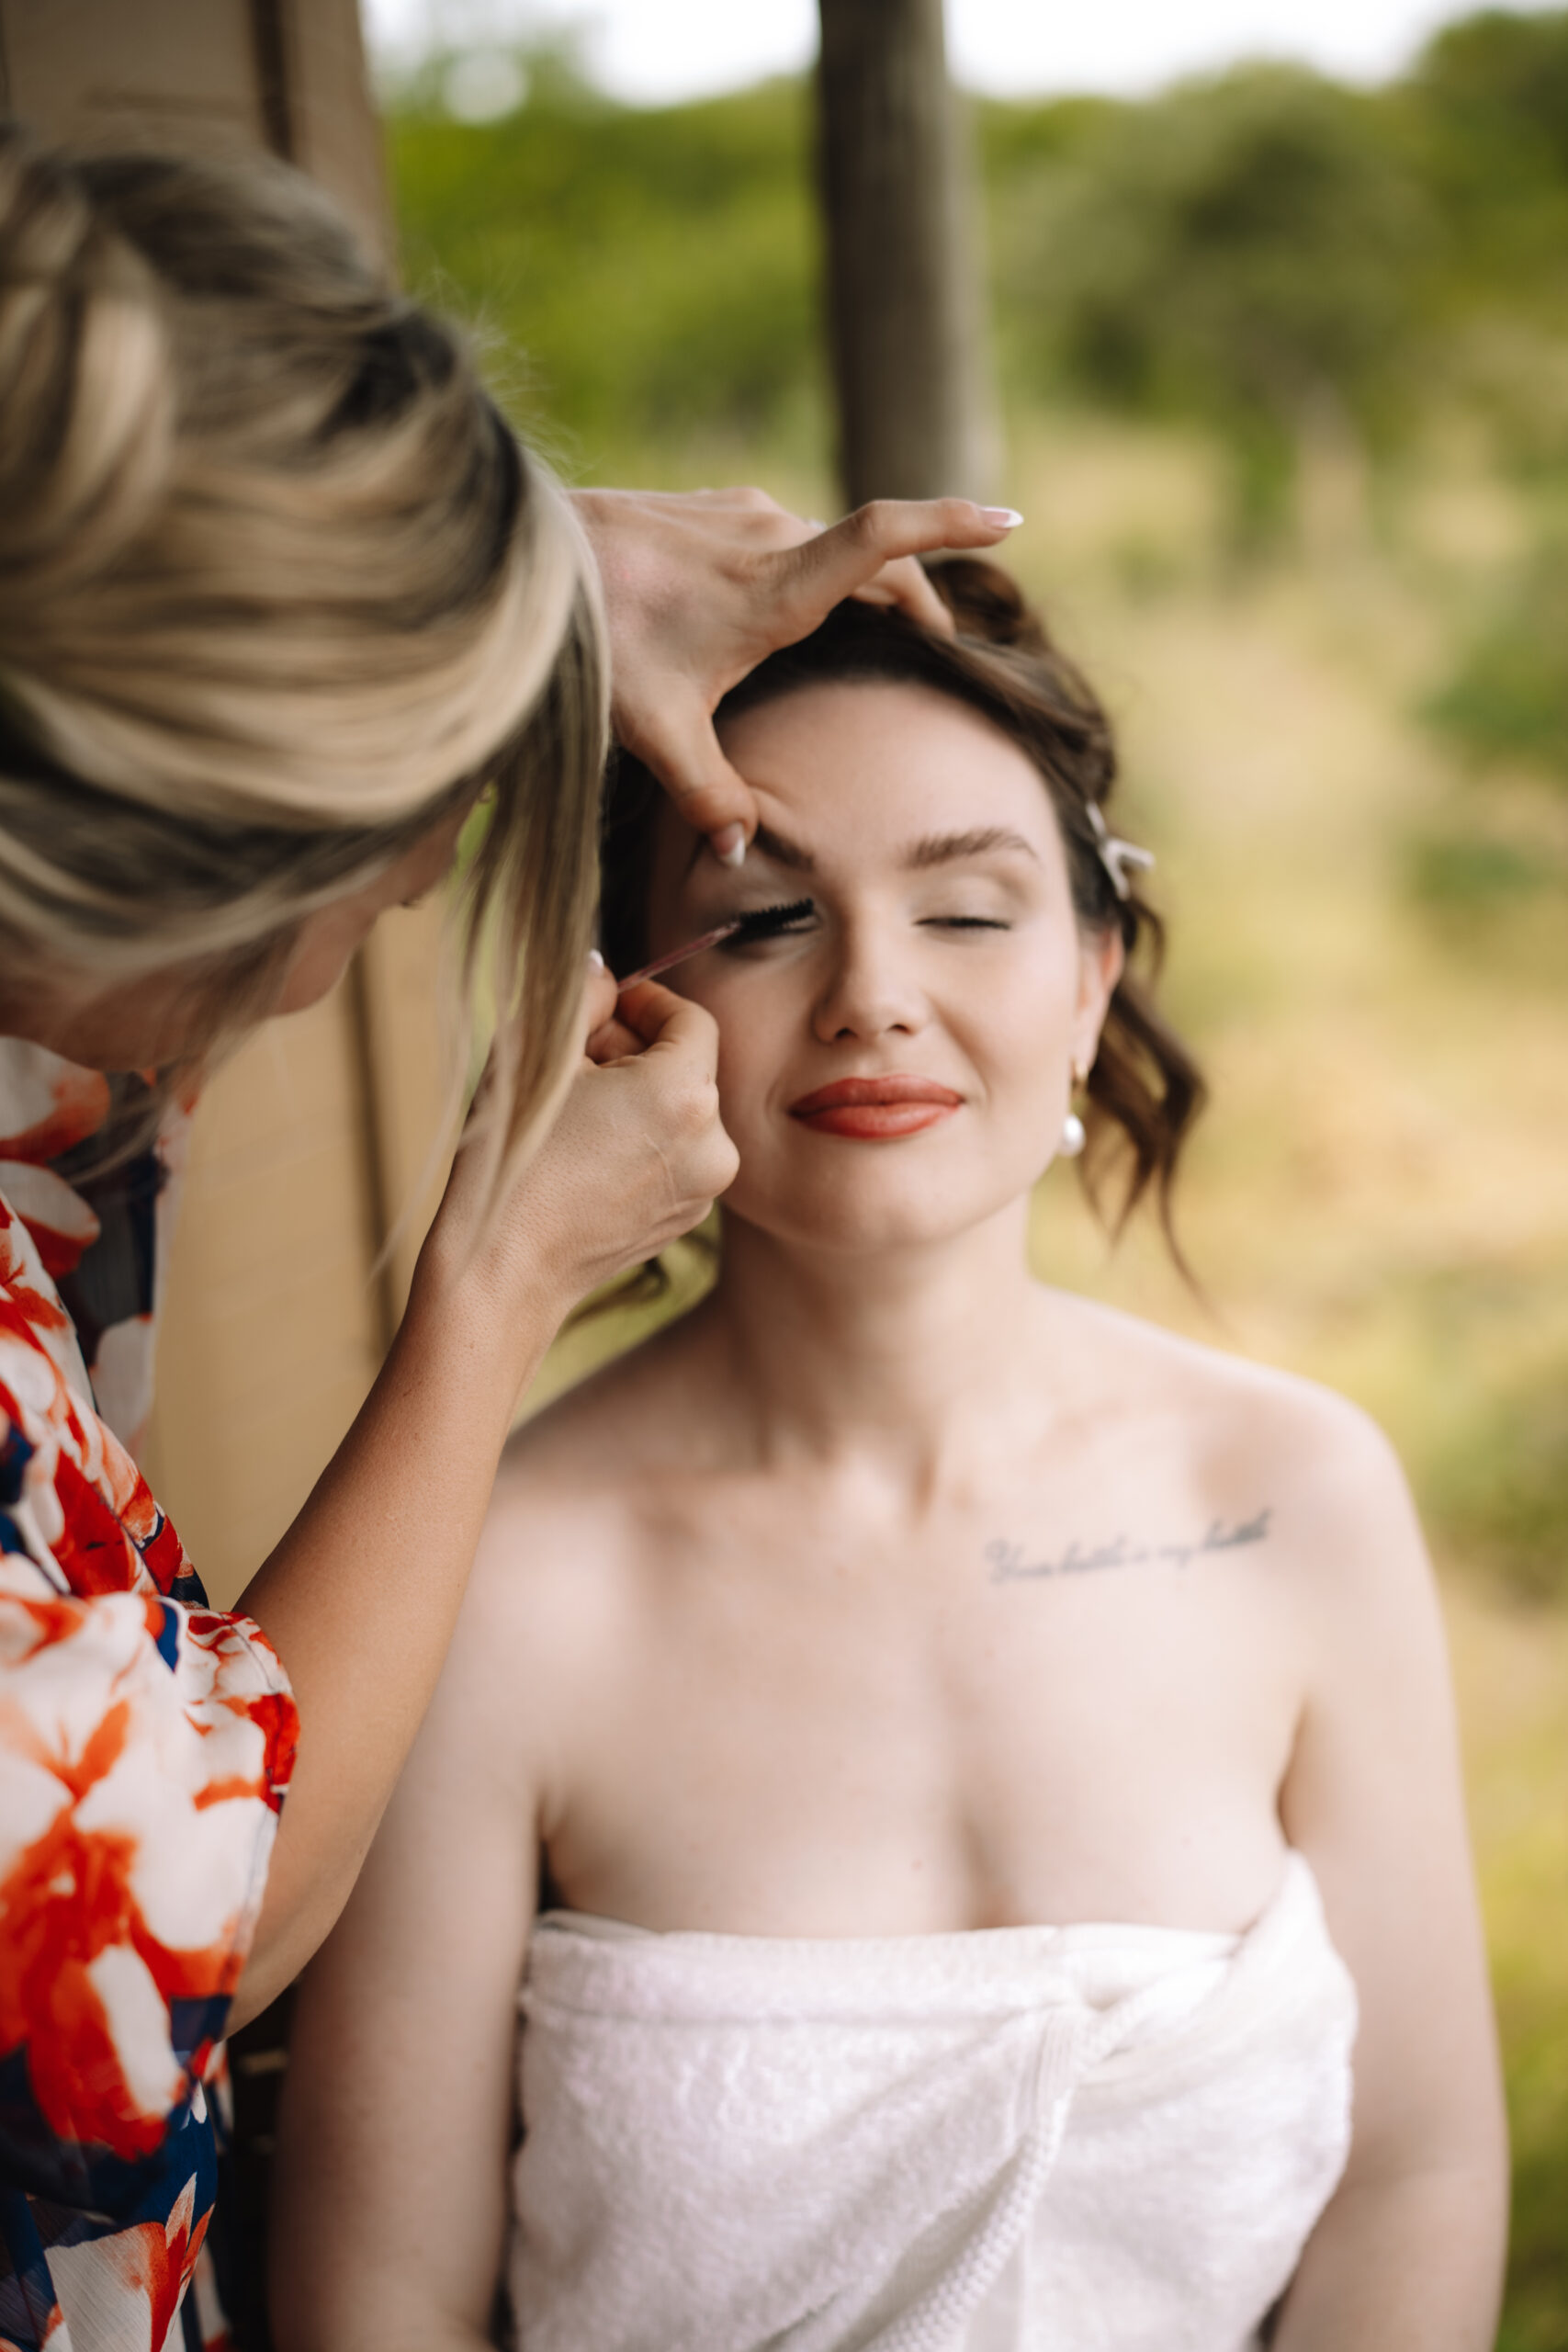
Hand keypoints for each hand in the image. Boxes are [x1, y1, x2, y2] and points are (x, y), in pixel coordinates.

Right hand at [420, 961, 735, 1354]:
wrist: (504, 1269)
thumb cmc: (511, 1160)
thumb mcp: (534, 1054)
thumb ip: (581, 997)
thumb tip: (604, 972)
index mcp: (684, 1094)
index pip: (691, 1018)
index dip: (647, 1002)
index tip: (608, 1005)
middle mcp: (713, 1143)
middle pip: (687, 1067)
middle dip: (634, 1051)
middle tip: (571, 1060)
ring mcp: (704, 1188)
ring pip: (680, 1113)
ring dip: (636, 1097)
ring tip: (574, 1112)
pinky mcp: (686, 1218)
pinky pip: (673, 1156)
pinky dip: (640, 1141)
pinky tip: (585, 1155)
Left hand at [571, 486, 1022, 858]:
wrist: (522, 555)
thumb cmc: (590, 637)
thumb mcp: (652, 728)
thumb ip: (706, 792)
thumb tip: (742, 849)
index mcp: (775, 584)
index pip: (884, 541)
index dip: (950, 526)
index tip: (1009, 519)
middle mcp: (769, 534)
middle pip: (873, 560)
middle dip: (915, 600)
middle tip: (940, 647)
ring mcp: (739, 512)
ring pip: (826, 548)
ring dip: (859, 588)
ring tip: (870, 636)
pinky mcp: (711, 509)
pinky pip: (784, 538)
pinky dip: (810, 572)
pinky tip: (780, 617)